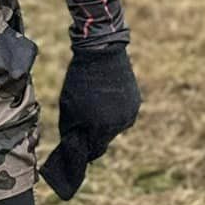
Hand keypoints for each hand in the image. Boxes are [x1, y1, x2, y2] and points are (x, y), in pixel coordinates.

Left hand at [40, 47, 141, 201]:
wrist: (102, 52)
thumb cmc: (80, 80)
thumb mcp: (68, 108)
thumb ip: (72, 132)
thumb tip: (74, 148)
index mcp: (101, 128)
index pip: (94, 152)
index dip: (84, 152)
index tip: (77, 149)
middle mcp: (119, 125)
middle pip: (104, 140)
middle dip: (93, 135)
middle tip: (82, 121)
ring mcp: (130, 113)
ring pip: (114, 128)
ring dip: (104, 123)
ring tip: (93, 104)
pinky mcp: (136, 102)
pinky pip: (123, 115)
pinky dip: (113, 112)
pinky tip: (105, 98)